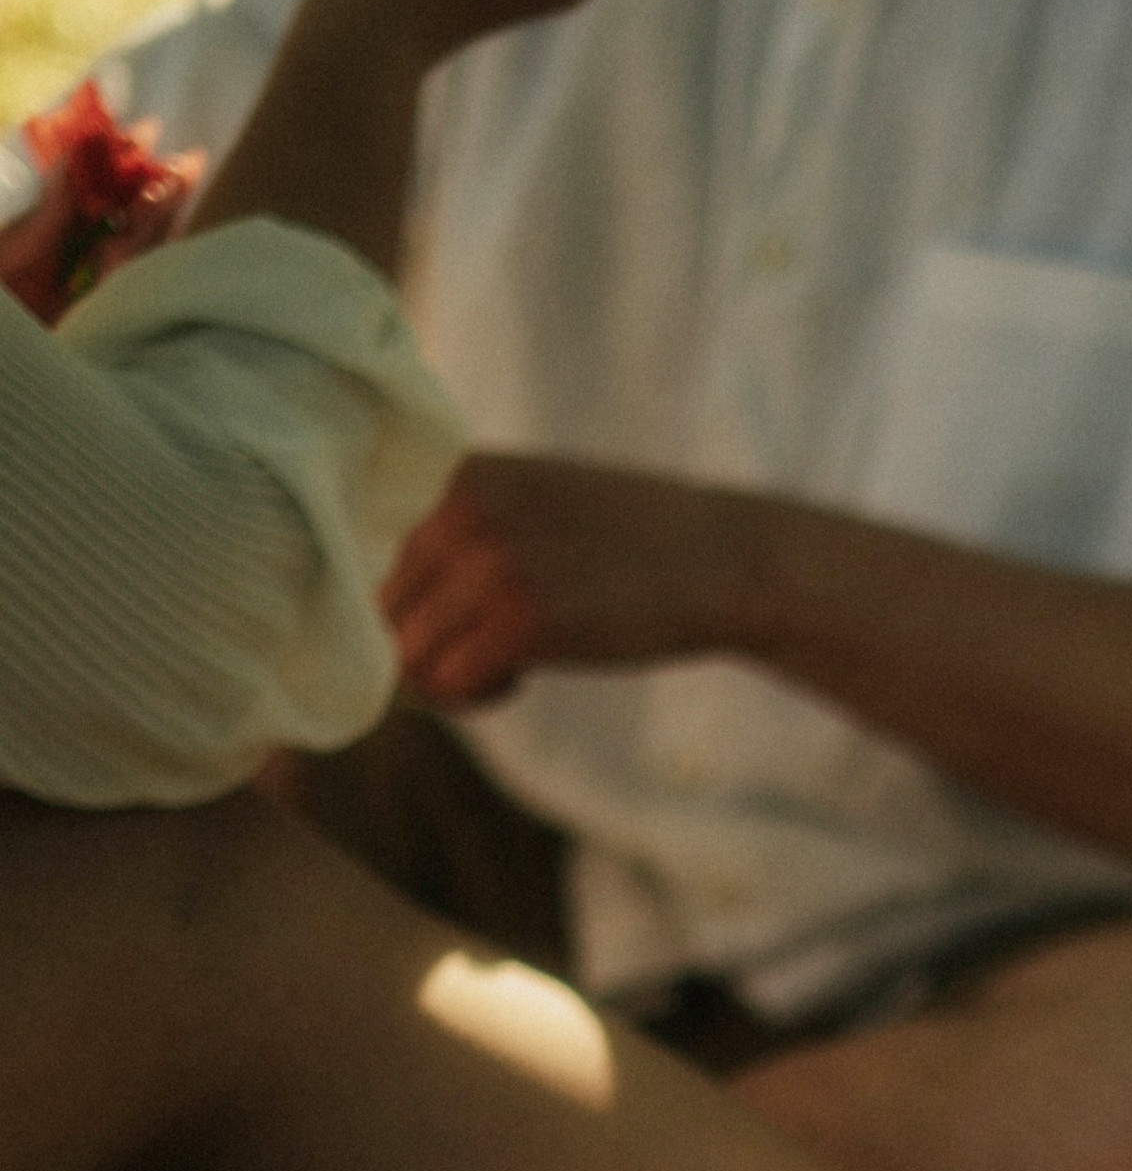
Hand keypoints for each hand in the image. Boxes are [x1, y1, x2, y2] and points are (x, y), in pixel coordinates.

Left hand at [385, 453, 727, 705]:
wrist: (719, 560)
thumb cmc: (625, 543)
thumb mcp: (529, 501)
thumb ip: (456, 533)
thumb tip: (373, 616)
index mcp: (456, 473)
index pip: (373, 556)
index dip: (405, 607)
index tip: (457, 622)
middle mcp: (460, 510)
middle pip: (381, 611)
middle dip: (423, 647)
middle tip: (485, 653)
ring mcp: (489, 563)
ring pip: (407, 655)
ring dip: (448, 678)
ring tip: (505, 667)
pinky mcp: (521, 621)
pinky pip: (448, 684)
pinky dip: (476, 697)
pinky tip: (521, 680)